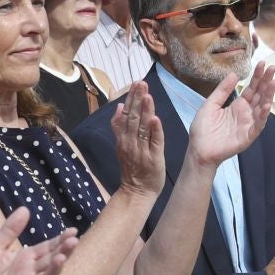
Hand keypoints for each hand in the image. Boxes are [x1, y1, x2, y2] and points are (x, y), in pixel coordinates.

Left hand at [0, 208, 77, 274]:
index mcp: (26, 259)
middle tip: (74, 241)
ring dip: (54, 271)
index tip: (73, 231)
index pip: (47, 248)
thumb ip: (9, 231)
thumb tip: (25, 208)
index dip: (60, 240)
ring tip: (61, 259)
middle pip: (50, 262)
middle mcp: (30, 274)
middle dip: (63, 252)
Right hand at [112, 81, 166, 196]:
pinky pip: (154, 142)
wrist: (136, 191)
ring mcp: (141, 150)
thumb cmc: (132, 167)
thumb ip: (119, 127)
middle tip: (141, 83)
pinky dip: (155, 131)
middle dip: (137, 99)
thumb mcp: (121, 145)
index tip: (136, 83)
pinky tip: (155, 119)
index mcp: (123, 138)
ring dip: (145, 111)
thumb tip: (119, 107)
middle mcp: (130, 142)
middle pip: (133, 118)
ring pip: (143, 128)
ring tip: (147, 95)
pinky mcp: (153, 158)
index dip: (131, 98)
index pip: (126, 114)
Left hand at [186, 65, 274, 166]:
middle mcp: (246, 113)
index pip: (252, 89)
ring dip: (269, 95)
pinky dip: (263, 115)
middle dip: (266, 82)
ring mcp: (248, 124)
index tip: (262, 63)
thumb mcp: (210, 105)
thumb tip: (234, 74)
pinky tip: (267, 105)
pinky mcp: (248, 136)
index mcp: (238, 106)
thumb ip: (222, 91)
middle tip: (273, 68)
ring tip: (273, 82)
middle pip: (260, 95)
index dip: (257, 77)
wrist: (198, 150)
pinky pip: (258, 125)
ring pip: (262, 108)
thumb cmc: (203, 129)